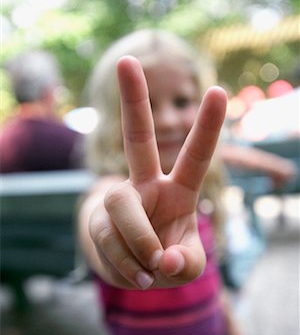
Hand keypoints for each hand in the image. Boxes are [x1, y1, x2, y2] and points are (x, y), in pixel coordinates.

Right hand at [89, 56, 226, 289]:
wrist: (133, 273)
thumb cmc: (167, 260)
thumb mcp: (187, 266)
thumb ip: (186, 265)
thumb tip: (161, 259)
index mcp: (178, 191)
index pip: (196, 156)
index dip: (208, 127)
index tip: (219, 90)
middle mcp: (146, 186)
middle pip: (137, 139)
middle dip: (134, 101)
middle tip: (127, 59)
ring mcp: (120, 201)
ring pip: (121, 206)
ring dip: (138, 242)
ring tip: (150, 271)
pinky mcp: (98, 221)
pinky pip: (107, 238)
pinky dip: (125, 263)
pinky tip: (138, 275)